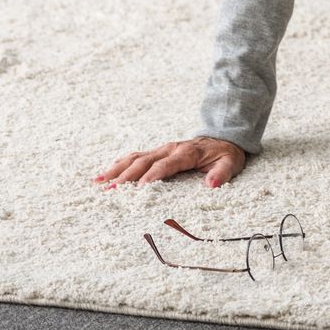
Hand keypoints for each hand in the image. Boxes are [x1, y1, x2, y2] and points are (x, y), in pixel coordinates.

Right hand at [93, 136, 247, 188]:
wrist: (223, 138)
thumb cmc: (225, 154)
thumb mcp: (231, 163)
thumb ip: (222, 173)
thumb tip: (212, 184)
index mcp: (187, 153)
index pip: (167, 165)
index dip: (153, 175)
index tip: (140, 188)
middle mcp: (170, 149)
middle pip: (145, 161)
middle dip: (127, 176)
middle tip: (111, 190)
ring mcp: (161, 150)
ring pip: (135, 158)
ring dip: (117, 169)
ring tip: (99, 181)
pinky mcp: (156, 152)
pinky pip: (134, 157)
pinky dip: (118, 165)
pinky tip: (104, 174)